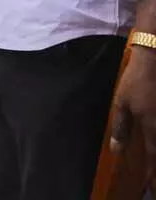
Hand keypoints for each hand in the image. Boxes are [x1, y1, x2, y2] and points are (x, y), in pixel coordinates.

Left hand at [110, 47, 155, 178]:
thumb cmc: (137, 81)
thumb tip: (117, 150)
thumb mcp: (122, 103)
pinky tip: (155, 142)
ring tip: (154, 168)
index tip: (150, 187)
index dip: (152, 175)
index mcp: (153, 128)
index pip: (153, 159)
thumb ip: (121, 128)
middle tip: (154, 184)